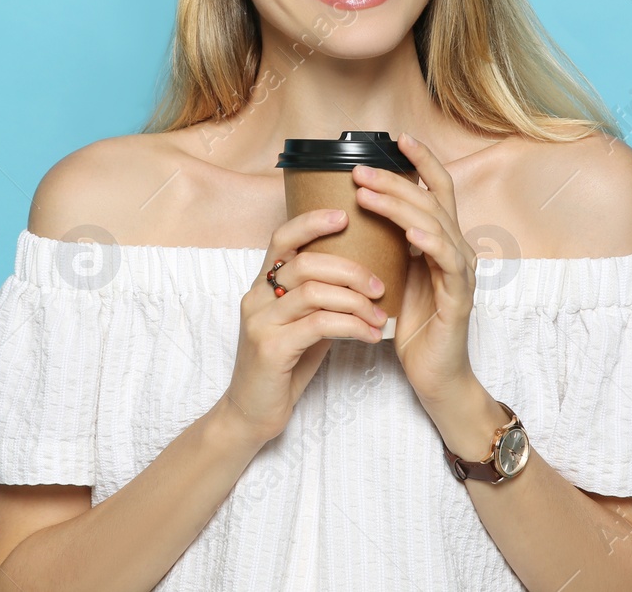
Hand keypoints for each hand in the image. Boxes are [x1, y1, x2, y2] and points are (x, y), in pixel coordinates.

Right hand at [218, 208, 389, 447]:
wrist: (250, 415)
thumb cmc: (282, 368)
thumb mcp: (301, 326)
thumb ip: (321, 300)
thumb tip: (362, 275)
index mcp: (262, 287)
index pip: (282, 238)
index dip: (312, 222)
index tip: (345, 215)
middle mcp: (256, 298)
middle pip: (305, 263)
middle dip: (350, 270)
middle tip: (381, 286)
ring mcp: (260, 323)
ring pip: (314, 292)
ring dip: (356, 301)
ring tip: (381, 316)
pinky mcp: (270, 349)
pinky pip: (319, 325)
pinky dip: (352, 326)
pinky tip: (371, 336)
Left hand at [350, 131, 477, 406]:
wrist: (434, 374)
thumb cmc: (411, 324)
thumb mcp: (393, 274)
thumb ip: (385, 242)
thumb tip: (355, 209)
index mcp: (441, 240)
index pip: (436, 189)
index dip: (421, 161)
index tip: (395, 137)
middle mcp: (457, 249)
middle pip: (431, 200)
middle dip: (395, 179)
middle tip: (358, 170)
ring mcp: (461, 272)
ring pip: (437, 224)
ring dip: (401, 205)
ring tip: (368, 193)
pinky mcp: (459, 297)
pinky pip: (449, 262)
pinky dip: (431, 242)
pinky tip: (410, 233)